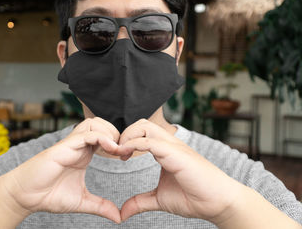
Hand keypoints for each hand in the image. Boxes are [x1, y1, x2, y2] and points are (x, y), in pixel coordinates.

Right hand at [2, 117, 121, 222]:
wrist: (25, 196)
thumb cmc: (48, 195)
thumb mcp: (81, 201)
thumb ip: (100, 206)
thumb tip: (119, 217)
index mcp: (84, 154)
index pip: (105, 136)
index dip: (119, 143)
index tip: (127, 157)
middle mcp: (78, 146)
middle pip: (101, 124)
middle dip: (116, 133)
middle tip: (124, 151)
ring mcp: (71, 144)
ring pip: (94, 123)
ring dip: (109, 132)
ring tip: (117, 150)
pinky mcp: (64, 147)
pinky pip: (87, 134)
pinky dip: (102, 138)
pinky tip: (111, 149)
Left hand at [118, 119, 242, 223]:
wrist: (218, 204)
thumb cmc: (194, 198)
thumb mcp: (160, 199)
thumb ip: (140, 202)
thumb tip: (122, 213)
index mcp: (166, 150)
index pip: (142, 132)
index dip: (126, 140)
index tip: (118, 156)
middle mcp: (170, 145)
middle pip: (142, 123)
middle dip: (125, 134)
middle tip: (117, 153)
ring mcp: (174, 147)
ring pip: (145, 126)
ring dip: (127, 136)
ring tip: (120, 153)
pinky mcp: (176, 154)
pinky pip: (150, 142)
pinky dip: (134, 144)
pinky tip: (126, 155)